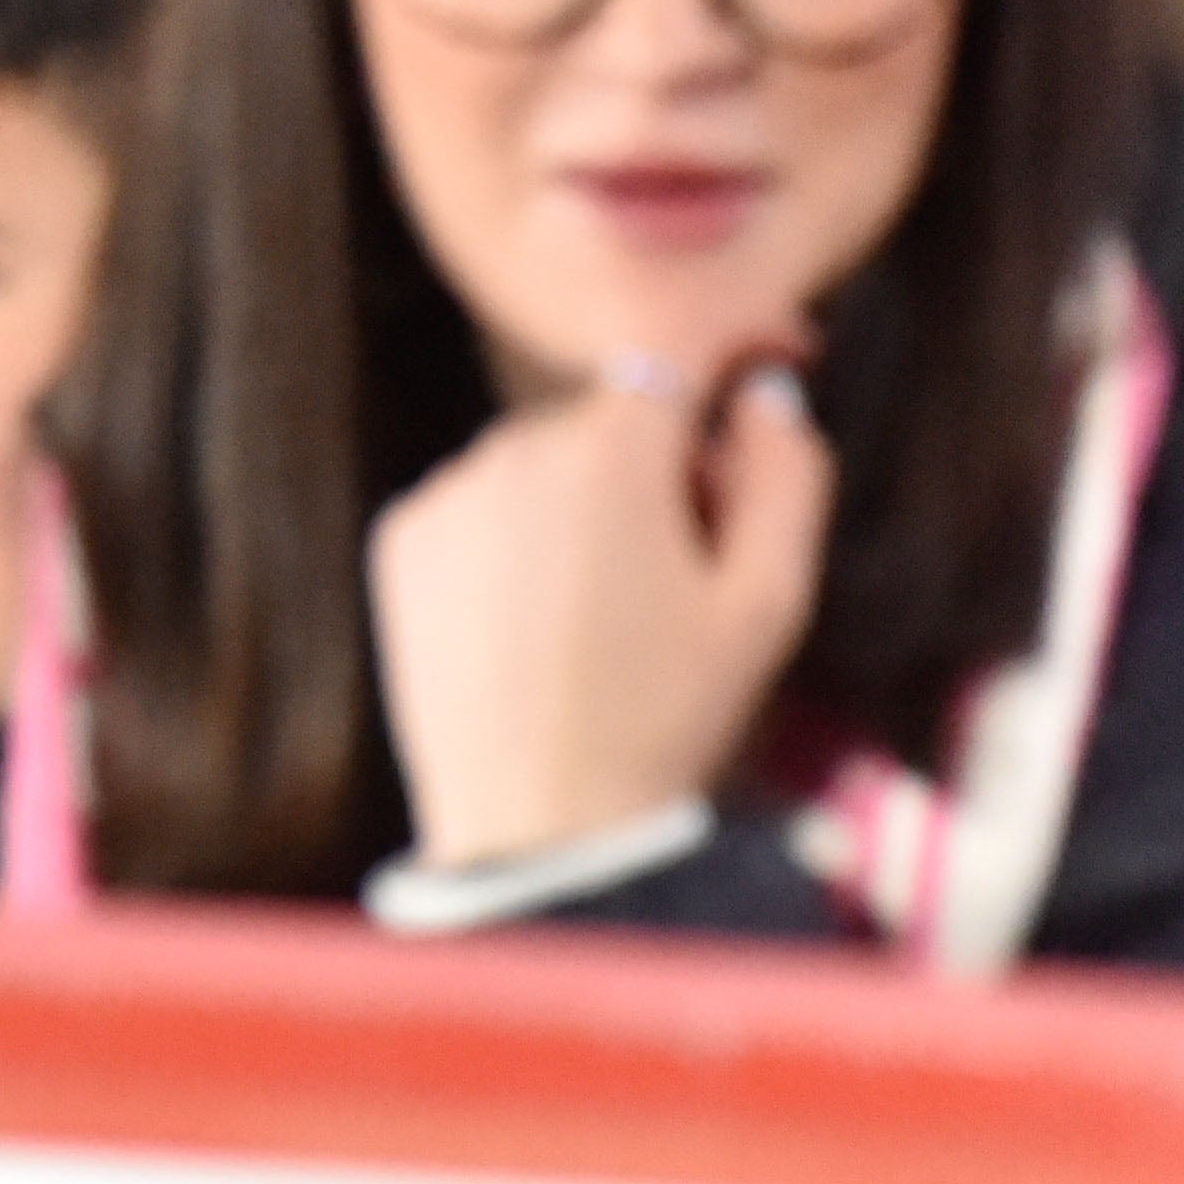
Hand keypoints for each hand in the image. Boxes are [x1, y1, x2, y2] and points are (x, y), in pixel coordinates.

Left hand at [369, 358, 829, 871]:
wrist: (539, 817)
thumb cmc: (667, 714)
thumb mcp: (767, 603)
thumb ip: (783, 477)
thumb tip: (765, 393)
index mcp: (611, 451)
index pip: (671, 365)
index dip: (711, 392)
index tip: (732, 423)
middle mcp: (512, 447)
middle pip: (604, 425)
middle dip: (647, 474)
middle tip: (673, 579)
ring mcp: (446, 491)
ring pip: (535, 466)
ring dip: (574, 509)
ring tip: (599, 619)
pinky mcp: (399, 537)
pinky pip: (474, 509)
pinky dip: (508, 545)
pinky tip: (532, 627)